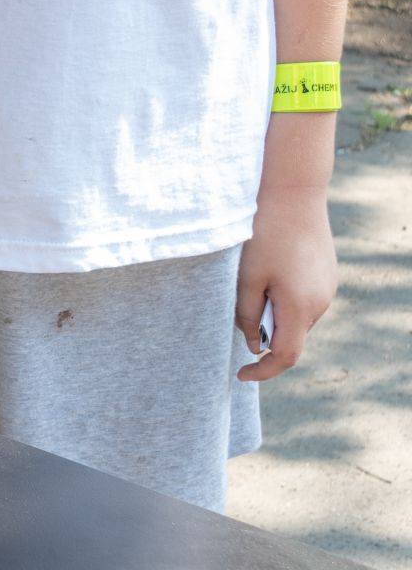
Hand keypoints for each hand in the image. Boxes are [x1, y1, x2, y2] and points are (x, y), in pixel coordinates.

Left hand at [235, 188, 336, 382]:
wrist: (293, 194)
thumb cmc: (264, 235)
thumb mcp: (246, 279)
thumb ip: (248, 315)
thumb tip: (253, 344)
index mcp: (300, 307)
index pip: (285, 356)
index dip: (263, 371)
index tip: (241, 375)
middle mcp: (321, 302)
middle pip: (291, 336)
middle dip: (264, 333)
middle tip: (241, 307)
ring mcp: (328, 288)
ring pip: (297, 317)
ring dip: (274, 313)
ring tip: (255, 281)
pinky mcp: (328, 274)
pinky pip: (305, 299)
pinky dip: (284, 298)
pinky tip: (271, 271)